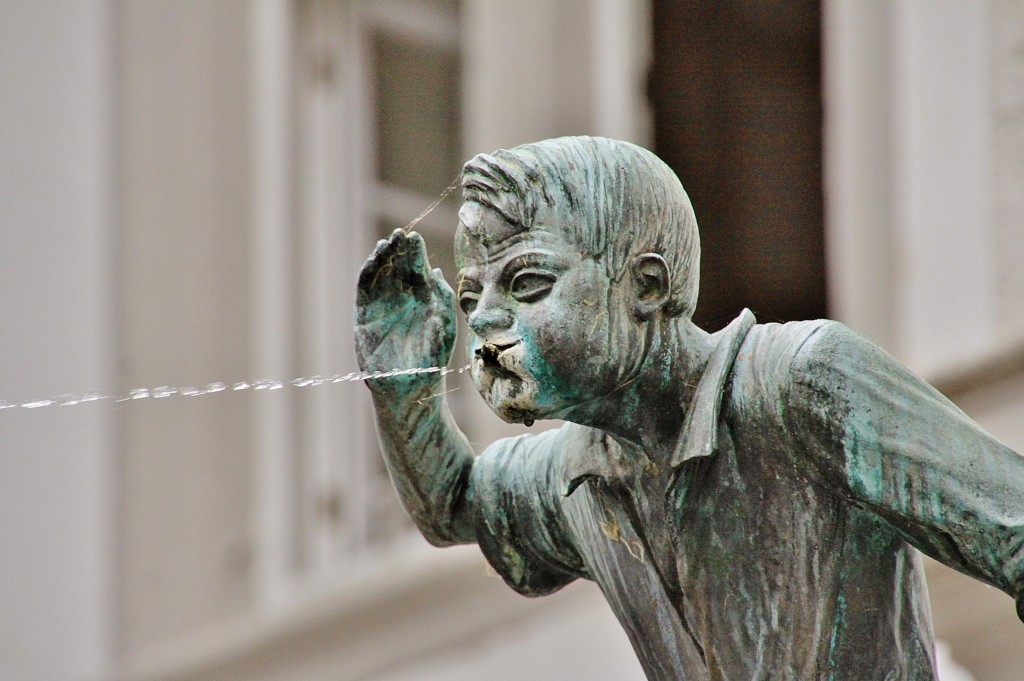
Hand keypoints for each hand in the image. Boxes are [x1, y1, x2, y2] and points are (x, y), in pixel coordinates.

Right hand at [354, 229, 455, 394]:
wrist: (411, 386)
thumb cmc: (433, 358)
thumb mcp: (444, 324)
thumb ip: (441, 297)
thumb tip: (435, 271)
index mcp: (421, 299)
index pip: (415, 268)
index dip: (413, 252)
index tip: (413, 236)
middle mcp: (400, 299)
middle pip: (396, 267)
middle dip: (397, 250)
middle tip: (399, 234)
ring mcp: (381, 307)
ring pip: (379, 275)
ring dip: (381, 258)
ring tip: (386, 244)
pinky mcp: (364, 317)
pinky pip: (364, 291)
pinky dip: (367, 275)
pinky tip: (373, 262)